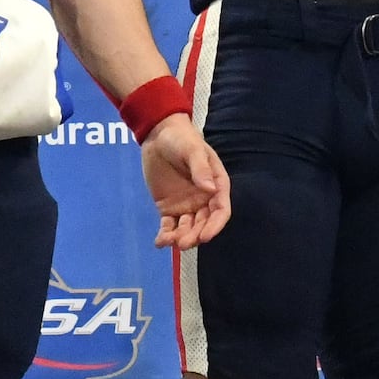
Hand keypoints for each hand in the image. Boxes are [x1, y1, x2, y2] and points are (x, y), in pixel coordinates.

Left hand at [139, 116, 231, 249]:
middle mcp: (204, 199)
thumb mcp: (192, 149)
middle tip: (184, 243)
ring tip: (171, 242)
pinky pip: (169, 225)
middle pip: (204, 223)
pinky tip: (159, 242)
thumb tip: (210, 188)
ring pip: (187, 228)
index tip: (205, 236)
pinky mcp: (169, 208)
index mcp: (216, 185)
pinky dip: (165, 235)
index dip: (215, 226)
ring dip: (181, 237)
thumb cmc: (181, 139)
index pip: (221, 211)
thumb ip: (201, 168)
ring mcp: (187, 205)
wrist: (158, 136)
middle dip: (196, 235)